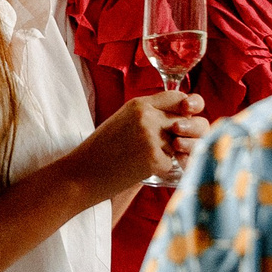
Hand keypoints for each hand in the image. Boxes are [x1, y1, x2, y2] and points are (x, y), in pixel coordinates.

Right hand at [77, 90, 208, 198]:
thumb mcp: (124, 121)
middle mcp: (147, 116)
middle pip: (188, 121)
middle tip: (177, 148)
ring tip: (150, 160)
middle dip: (190, 136)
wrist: (81, 174)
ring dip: (174, 156)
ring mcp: (151, 137)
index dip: (189, 108)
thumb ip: (151, 115)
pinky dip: (164, 171)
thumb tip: (185, 119)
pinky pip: (174, 165)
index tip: (188, 118)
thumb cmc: (101, 151)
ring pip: (183, 146)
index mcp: (139, 104)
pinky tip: (143, 171)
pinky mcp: (154, 159)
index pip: (178, 97)